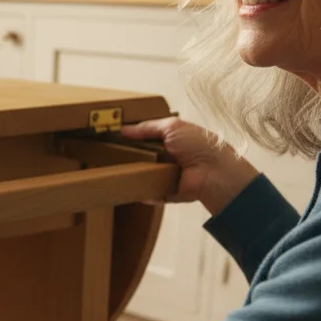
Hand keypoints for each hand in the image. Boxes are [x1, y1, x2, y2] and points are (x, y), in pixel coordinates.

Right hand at [120, 117, 260, 215]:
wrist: (213, 172)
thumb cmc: (199, 144)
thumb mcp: (172, 127)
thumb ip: (148, 127)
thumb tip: (124, 129)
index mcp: (171, 140)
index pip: (146, 138)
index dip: (131, 137)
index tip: (113, 137)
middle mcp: (168, 158)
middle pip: (142, 156)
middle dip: (128, 156)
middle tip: (107, 154)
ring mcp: (166, 176)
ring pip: (143, 175)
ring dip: (132, 173)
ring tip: (112, 170)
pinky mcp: (166, 193)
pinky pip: (148, 192)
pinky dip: (140, 191)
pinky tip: (125, 187)